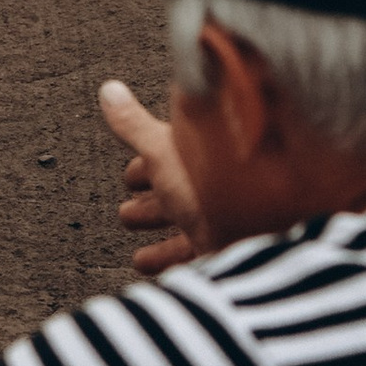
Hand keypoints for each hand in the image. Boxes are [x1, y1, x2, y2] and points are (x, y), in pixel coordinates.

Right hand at [99, 79, 204, 274]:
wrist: (256, 234)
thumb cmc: (216, 188)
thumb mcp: (162, 152)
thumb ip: (135, 126)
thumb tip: (109, 91)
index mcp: (196, 160)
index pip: (164, 161)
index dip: (143, 169)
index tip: (130, 177)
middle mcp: (207, 193)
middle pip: (172, 199)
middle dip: (149, 207)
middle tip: (129, 214)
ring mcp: (215, 226)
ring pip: (179, 235)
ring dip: (158, 246)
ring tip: (142, 257)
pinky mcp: (218, 255)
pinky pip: (187, 264)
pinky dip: (167, 269)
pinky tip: (156, 274)